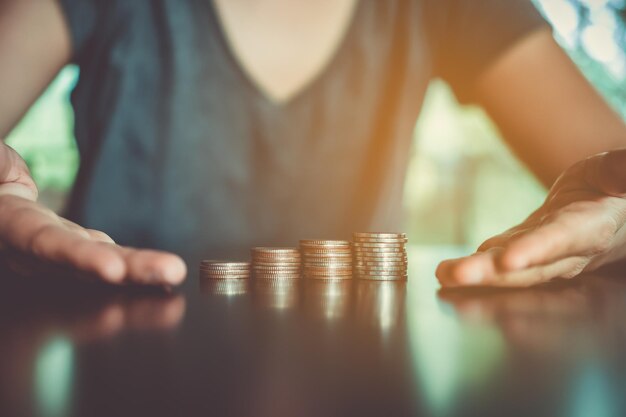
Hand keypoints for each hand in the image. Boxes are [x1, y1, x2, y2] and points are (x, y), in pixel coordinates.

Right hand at [0, 142, 185, 284]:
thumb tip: (10, 175)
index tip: (113, 270)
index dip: (80, 257)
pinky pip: (106, 253)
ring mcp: (60, 249)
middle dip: (131, 269)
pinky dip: (134, 262)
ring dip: (141, 268)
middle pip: (87, 262)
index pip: (47, 244)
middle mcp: (36, 249)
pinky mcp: (76, 243)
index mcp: (12, 228)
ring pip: (103, 260)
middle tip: (170, 272)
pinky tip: (163, 271)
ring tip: (174, 272)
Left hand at [437, 149, 625, 286]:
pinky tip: (450, 271)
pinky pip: (500, 260)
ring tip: (443, 274)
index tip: (508, 260)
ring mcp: (543, 255)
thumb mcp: (616, 172)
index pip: (562, 240)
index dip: (536, 251)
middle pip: (527, 265)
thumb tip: (625, 169)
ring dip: (477, 274)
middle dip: (491, 273)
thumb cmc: (612, 185)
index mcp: (592, 228)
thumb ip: (618, 172)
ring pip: (509, 268)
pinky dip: (477, 266)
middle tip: (456, 276)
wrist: (610, 205)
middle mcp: (567, 251)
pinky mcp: (526, 250)